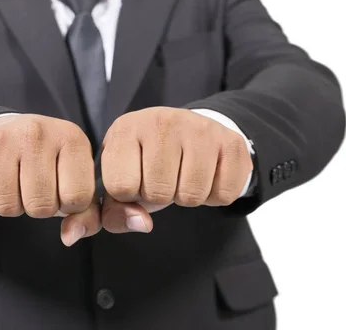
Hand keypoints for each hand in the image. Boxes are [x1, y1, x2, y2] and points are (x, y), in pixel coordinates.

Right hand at [0, 114, 98, 245]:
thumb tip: (69, 238)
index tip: (60, 188)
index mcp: (71, 137)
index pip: (77, 199)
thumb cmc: (43, 162)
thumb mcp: (74, 178)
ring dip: (10, 206)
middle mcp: (35, 132)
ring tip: (12, 182)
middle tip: (32, 186)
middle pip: (41, 207)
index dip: (68, 205)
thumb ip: (86, 214)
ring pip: (7, 207)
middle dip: (37, 208)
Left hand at [100, 107, 252, 233]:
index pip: (121, 187)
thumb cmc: (144, 162)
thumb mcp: (118, 183)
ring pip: (191, 196)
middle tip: (162, 177)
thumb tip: (143, 224)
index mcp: (125, 129)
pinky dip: (214, 197)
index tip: (134, 179)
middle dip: (159, 197)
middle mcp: (161, 121)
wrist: (184, 132)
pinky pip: (224, 195)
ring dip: (186, 197)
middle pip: (158, 194)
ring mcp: (199, 128)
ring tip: (182, 175)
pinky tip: (205, 175)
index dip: (129, 196)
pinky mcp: (230, 141)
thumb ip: (115, 213)